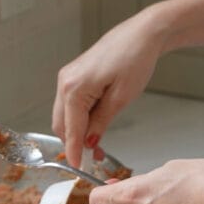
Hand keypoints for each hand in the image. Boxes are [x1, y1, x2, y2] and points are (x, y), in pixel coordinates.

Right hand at [53, 7, 166, 167]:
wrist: (142, 34)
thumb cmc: (135, 59)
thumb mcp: (121, 98)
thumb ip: (101, 122)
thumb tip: (90, 142)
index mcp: (74, 88)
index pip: (70, 130)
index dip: (74, 152)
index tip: (77, 169)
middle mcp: (65, 82)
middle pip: (62, 124)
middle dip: (75, 143)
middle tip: (94, 159)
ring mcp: (68, 77)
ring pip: (65, 115)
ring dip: (78, 131)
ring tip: (99, 145)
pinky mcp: (75, 75)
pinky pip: (71, 104)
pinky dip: (80, 118)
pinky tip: (96, 126)